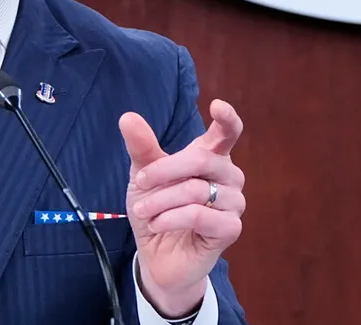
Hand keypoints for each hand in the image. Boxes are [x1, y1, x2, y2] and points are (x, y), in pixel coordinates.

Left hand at [119, 100, 244, 318]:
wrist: (157, 254)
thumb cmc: (158, 208)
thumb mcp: (144, 176)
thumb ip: (142, 148)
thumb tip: (127, 117)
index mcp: (212, 157)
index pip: (228, 132)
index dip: (227, 118)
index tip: (216, 106)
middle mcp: (229, 177)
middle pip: (203, 159)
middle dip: (165, 170)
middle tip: (141, 182)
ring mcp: (233, 203)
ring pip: (197, 190)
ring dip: (162, 200)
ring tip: (145, 211)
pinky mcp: (230, 229)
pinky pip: (200, 215)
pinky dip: (171, 218)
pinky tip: (158, 224)